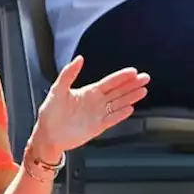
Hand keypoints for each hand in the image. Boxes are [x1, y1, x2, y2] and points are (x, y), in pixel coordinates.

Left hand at [30, 55, 149, 158]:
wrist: (48, 134)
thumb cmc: (50, 112)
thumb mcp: (58, 89)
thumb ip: (68, 74)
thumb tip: (79, 59)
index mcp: (88, 92)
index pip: (109, 82)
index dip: (121, 77)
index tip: (133, 71)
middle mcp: (96, 102)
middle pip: (118, 92)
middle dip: (132, 85)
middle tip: (145, 78)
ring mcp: (98, 114)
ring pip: (118, 104)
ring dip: (131, 97)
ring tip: (143, 91)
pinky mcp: (98, 127)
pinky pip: (112, 119)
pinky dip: (121, 114)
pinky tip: (130, 108)